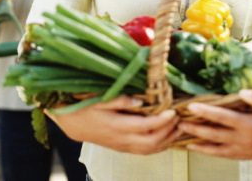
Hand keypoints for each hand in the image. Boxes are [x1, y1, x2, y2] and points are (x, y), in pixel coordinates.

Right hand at [46, 95, 180, 154]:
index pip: (146, 126)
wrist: (71, 123)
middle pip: (152, 142)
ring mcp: (122, 146)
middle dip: (169, 132)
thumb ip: (119, 100)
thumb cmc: (84, 107)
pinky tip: (166, 139)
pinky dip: (158, 146)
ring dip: (167, 141)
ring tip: (179, 129)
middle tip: (180, 119)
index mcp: (117, 126)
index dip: (162, 121)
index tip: (173, 111)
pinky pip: (144, 151)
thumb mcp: (99, 99)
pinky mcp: (122, 148)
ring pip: (150, 150)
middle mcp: (122, 140)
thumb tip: (140, 100)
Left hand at [178, 89, 251, 159]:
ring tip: (183, 139)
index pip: (222, 117)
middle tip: (178, 123)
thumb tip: (241, 92)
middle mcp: (244, 141)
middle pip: (214, 135)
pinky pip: (225, 156)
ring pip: (217, 150)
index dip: (205, 112)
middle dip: (195, 129)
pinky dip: (211, 153)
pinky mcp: (247, 156)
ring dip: (199, 145)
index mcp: (250, 125)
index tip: (190, 106)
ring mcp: (245, 151)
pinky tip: (201, 148)